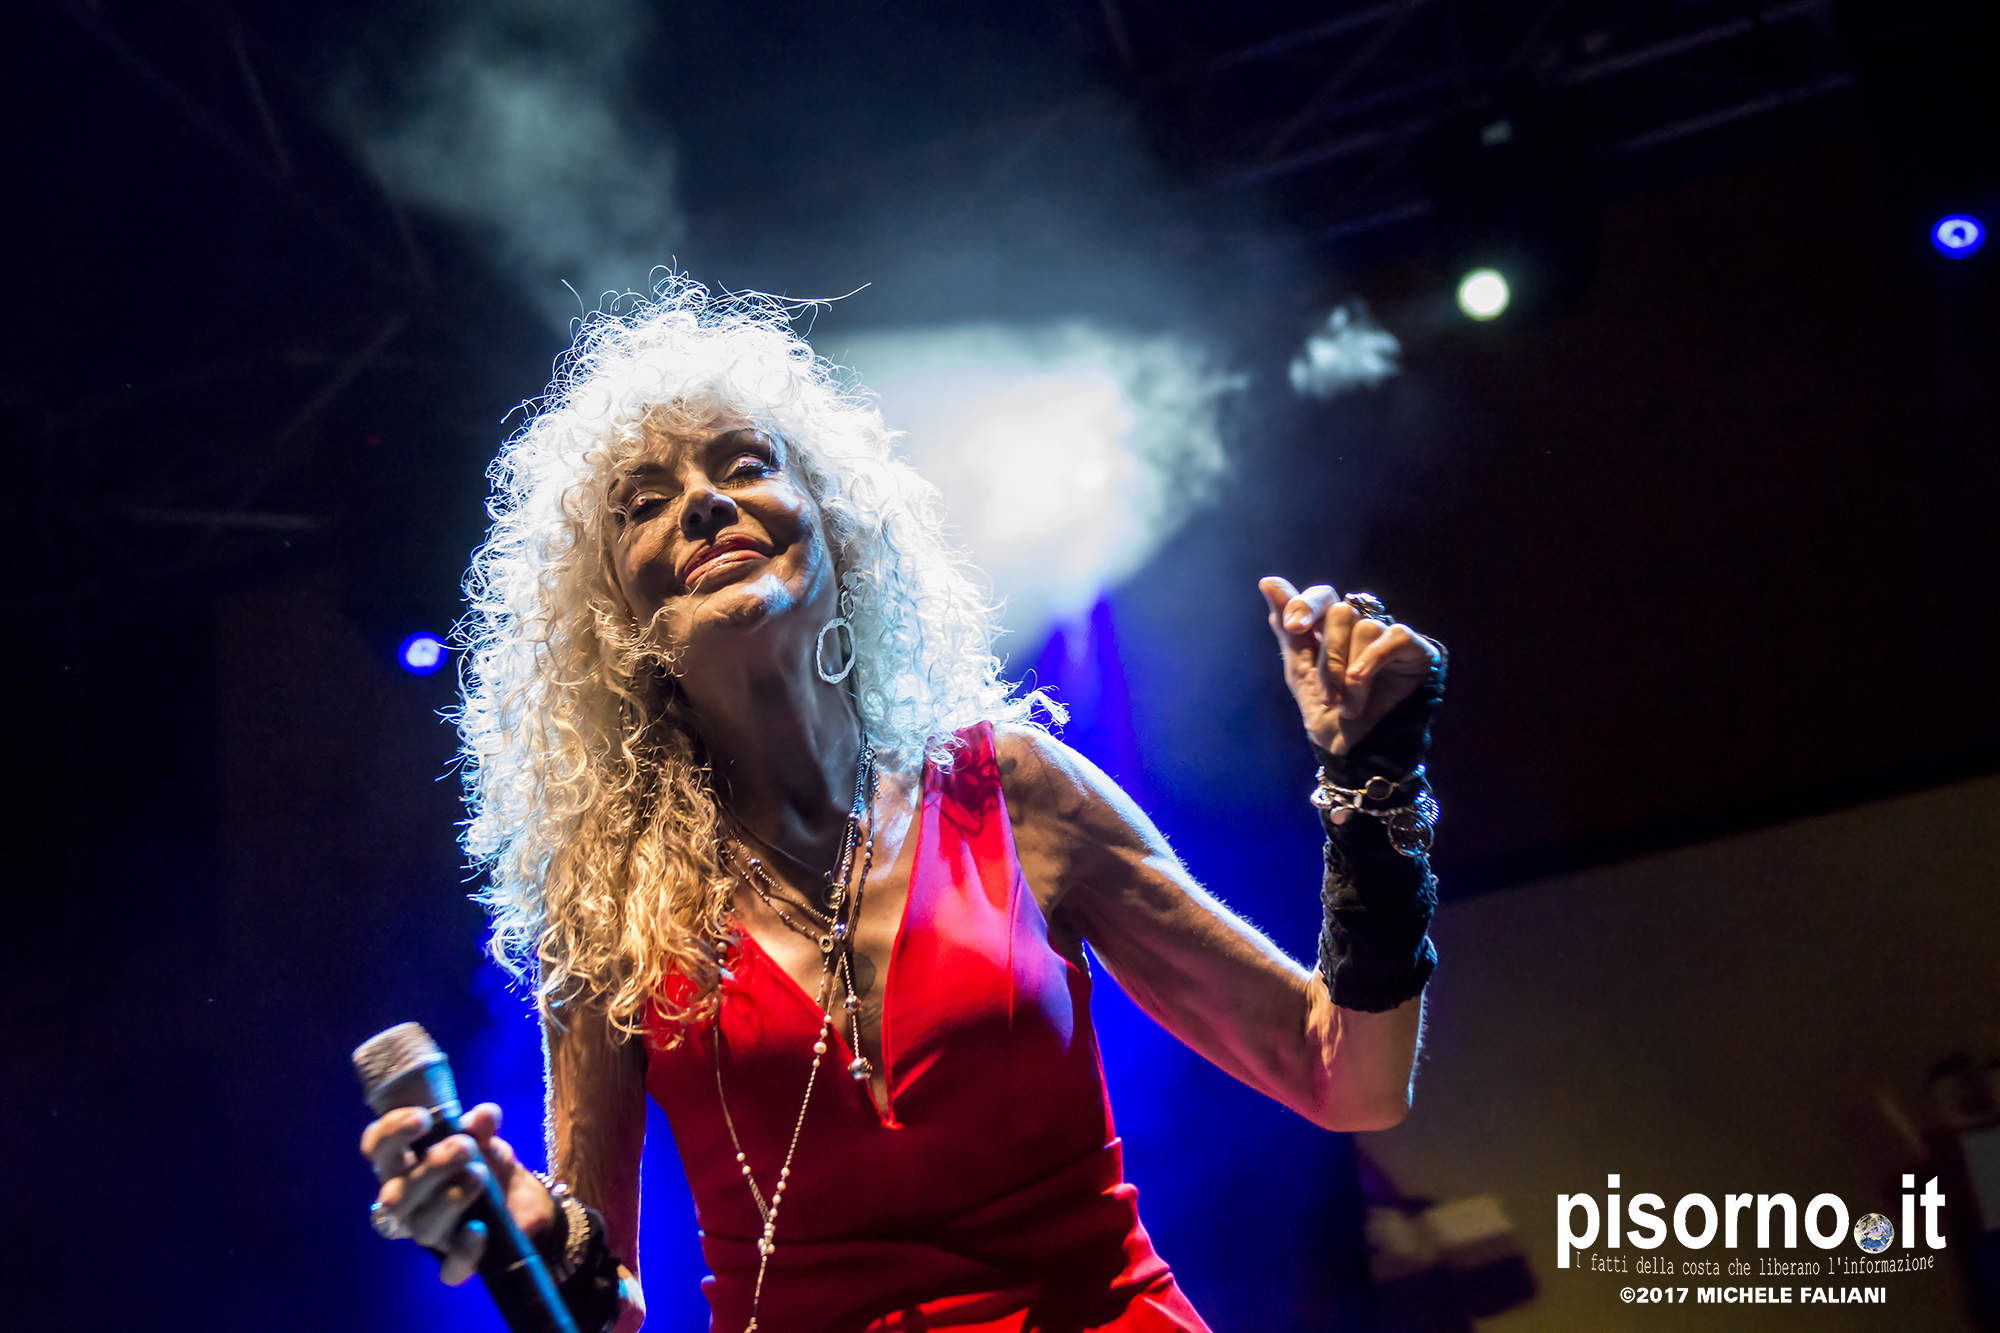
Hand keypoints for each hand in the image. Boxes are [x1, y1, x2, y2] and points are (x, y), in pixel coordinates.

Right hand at [361, 1101, 554, 1285]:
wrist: (525, 1207)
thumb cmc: (489, 1166)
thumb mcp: (489, 1142)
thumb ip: (483, 1129)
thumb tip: (485, 1115)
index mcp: (405, 1165)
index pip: (379, 1149)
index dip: (391, 1133)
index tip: (422, 1118)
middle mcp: (408, 1202)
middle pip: (395, 1193)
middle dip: (430, 1167)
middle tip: (465, 1147)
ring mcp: (430, 1233)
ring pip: (420, 1227)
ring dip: (448, 1200)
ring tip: (479, 1175)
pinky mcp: (456, 1262)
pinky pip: (451, 1268)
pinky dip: (464, 1250)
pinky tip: (478, 1230)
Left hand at [1259, 577, 1441, 755]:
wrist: (1356, 753)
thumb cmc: (1329, 714)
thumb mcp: (1301, 671)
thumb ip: (1288, 628)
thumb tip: (1268, 581)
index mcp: (1333, 630)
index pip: (1323, 597)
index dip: (1307, 604)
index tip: (1292, 627)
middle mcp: (1362, 627)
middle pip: (1341, 611)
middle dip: (1327, 657)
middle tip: (1327, 695)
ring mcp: (1389, 637)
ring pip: (1364, 627)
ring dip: (1349, 674)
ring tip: (1348, 706)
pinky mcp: (1416, 650)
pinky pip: (1394, 636)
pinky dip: (1373, 661)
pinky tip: (1363, 683)